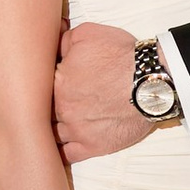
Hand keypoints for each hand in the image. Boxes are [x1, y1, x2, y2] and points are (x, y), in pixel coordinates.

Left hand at [55, 20, 160, 162]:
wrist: (151, 82)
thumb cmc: (122, 56)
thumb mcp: (88, 33)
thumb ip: (64, 40)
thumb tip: (54, 44)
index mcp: (56, 80)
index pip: (39, 83)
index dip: (46, 82)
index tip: (54, 82)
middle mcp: (61, 107)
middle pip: (43, 110)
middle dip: (48, 106)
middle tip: (59, 101)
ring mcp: (75, 129)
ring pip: (52, 133)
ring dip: (52, 129)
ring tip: (57, 124)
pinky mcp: (92, 146)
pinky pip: (68, 156)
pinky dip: (62, 152)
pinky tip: (63, 146)